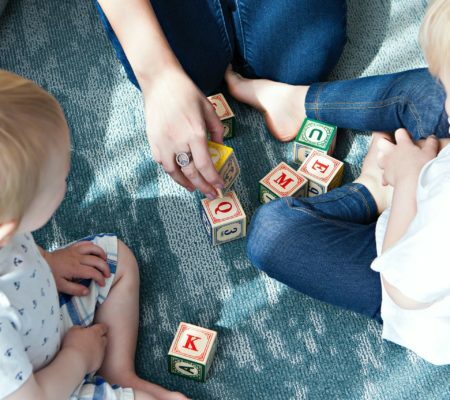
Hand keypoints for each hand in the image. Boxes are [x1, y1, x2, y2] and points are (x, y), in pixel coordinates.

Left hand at [45, 242, 109, 295]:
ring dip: (102, 254)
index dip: (100, 278)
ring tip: (105, 261)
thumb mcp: (60, 286)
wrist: (40, 262)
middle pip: (97, 261)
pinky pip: (85, 243)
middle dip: (105, 268)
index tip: (102, 284)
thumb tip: (87, 291)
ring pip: (94, 248)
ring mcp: (75, 251)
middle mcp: (78, 258)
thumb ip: (75, 289)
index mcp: (75, 269)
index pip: (93, 273)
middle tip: (107, 275)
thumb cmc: (50, 276)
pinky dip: (93, 246)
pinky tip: (95, 251)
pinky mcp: (72, 247)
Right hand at [62, 324, 107, 373]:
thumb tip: (80, 329)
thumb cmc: (73, 344)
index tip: (99, 328)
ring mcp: (101, 353)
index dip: (101, 328)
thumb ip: (79, 328)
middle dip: (100, 338)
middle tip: (92, 340)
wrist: (75, 361)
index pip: (103, 327)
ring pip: (102, 349)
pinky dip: (94, 358)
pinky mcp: (98, 362)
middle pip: (104, 338)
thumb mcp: (73, 330)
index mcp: (96, 332)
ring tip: (88, 351)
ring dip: (97, 349)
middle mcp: (101, 342)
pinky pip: (98, 359)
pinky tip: (86, 359)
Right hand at [142, 66, 224, 198]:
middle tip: (210, 194)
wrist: (160, 82)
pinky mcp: (153, 141)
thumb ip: (217, 130)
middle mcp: (178, 142)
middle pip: (191, 173)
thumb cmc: (187, 93)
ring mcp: (163, 143)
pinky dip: (172, 171)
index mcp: (195, 133)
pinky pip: (163, 163)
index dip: (213, 179)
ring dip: (185, 183)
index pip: (205, 165)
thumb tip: (220, 147)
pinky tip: (179, 173)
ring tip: (194, 188)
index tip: (220, 186)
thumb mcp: (208, 109)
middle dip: (203, 187)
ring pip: (174, 173)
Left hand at [376, 129, 438, 186]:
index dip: (403, 133)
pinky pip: (382, 174)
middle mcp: (392, 152)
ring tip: (390, 161)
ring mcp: (387, 163)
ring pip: (379, 157)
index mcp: (403, 144)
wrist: (412, 182)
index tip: (408, 138)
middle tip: (393, 147)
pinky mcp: (385, 175)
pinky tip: (389, 179)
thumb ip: (430, 143)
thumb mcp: (430, 152)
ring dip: (383, 158)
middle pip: (381, 142)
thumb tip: (431, 138)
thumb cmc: (422, 166)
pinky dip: (385, 176)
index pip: (399, 132)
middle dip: (385, 143)